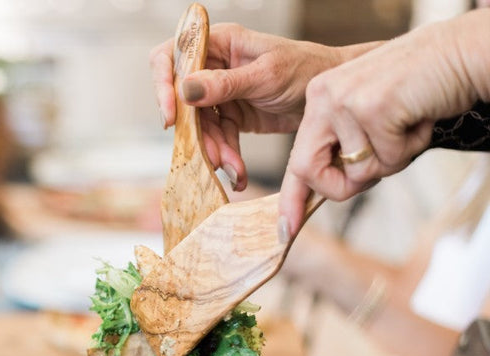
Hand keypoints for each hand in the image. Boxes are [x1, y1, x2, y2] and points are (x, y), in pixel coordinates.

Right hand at [150, 23, 363, 190]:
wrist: (332, 100)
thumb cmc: (308, 70)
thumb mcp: (266, 76)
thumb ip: (225, 83)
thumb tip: (185, 89)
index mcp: (220, 43)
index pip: (172, 56)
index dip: (163, 85)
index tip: (170, 116)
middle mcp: (214, 66)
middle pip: (181, 101)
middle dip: (194, 132)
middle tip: (209, 155)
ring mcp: (220, 94)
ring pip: (198, 126)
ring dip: (212, 150)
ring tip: (232, 167)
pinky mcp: (230, 117)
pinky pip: (216, 139)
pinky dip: (225, 157)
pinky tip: (237, 172)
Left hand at [279, 9, 489, 233]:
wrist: (461, 51)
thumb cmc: (421, 87)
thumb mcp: (371, 116)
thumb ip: (348, 147)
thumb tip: (333, 189)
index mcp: (320, 99)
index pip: (296, 158)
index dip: (291, 198)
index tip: (286, 230)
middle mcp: (323, 97)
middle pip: (308, 171)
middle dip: (341, 187)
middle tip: (380, 166)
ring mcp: (344, 101)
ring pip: (358, 170)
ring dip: (393, 160)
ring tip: (409, 126)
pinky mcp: (372, 108)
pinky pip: (388, 158)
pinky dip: (411, 148)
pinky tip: (420, 119)